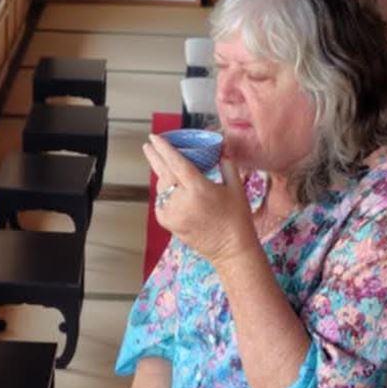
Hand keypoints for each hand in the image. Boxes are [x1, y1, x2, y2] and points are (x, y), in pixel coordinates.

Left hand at [144, 133, 259, 266]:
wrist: (231, 249)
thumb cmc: (237, 218)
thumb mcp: (236, 187)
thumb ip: (226, 163)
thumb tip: (222, 146)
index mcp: (199, 189)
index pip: (176, 163)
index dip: (164, 149)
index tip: (154, 137)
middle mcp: (182, 201)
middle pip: (162, 172)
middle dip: (154, 156)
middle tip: (149, 145)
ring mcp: (173, 213)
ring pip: (161, 188)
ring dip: (163, 176)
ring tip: (169, 170)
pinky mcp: (168, 223)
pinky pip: (161, 202)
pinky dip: (164, 194)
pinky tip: (173, 191)